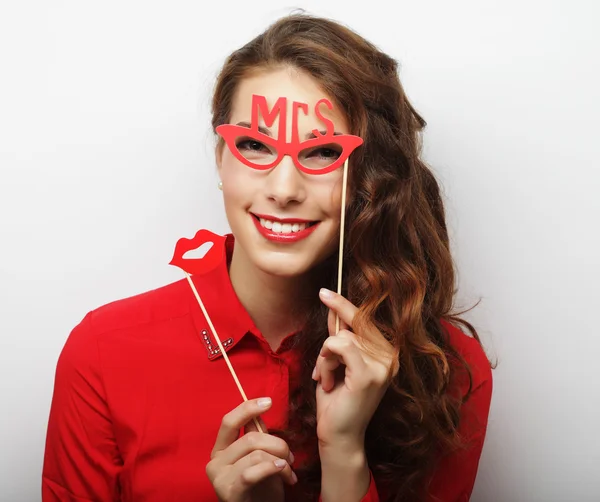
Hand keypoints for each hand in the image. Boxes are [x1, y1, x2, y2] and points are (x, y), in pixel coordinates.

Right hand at [206, 398, 296, 501]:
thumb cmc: (261, 488)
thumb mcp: (259, 458)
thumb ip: (256, 437)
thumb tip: (258, 414)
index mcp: (221, 449)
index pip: (229, 421)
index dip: (248, 408)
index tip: (268, 402)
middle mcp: (215, 461)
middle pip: (249, 438)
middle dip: (277, 443)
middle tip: (290, 456)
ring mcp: (219, 476)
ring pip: (255, 453)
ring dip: (280, 460)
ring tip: (289, 471)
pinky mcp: (228, 491)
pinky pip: (253, 472)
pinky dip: (273, 468)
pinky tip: (285, 474)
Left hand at [314, 289, 397, 446]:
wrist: (338, 434)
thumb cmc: (337, 400)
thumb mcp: (337, 362)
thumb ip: (340, 337)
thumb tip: (333, 309)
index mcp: (386, 353)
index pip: (364, 319)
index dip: (343, 304)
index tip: (324, 292)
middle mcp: (390, 357)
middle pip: (352, 324)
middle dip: (328, 344)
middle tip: (322, 368)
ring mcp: (382, 366)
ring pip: (341, 337)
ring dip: (324, 358)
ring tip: (326, 379)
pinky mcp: (369, 374)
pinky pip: (339, 346)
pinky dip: (325, 362)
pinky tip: (327, 381)